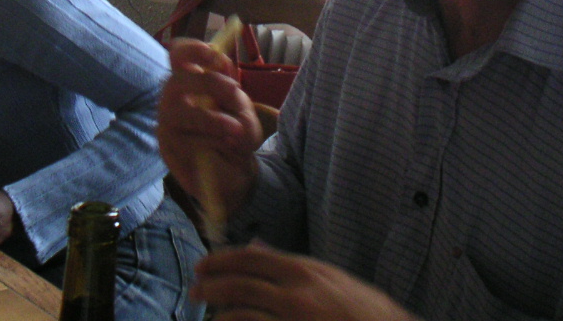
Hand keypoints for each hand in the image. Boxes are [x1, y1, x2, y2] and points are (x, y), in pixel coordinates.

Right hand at [157, 38, 263, 215]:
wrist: (236, 177)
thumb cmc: (235, 137)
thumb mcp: (243, 111)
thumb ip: (232, 92)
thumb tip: (223, 67)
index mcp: (188, 84)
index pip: (178, 56)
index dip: (192, 50)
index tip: (216, 57)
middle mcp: (171, 101)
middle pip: (176, 80)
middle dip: (210, 84)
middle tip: (236, 93)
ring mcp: (166, 125)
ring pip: (178, 111)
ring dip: (212, 119)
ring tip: (237, 130)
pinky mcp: (168, 150)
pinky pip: (184, 140)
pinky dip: (212, 142)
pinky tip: (227, 148)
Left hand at [193, 242, 416, 320]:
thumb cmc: (367, 314)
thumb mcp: (333, 281)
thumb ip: (295, 268)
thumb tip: (256, 249)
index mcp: (306, 271)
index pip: (252, 258)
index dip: (222, 261)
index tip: (203, 265)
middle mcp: (298, 293)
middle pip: (240, 284)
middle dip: (211, 286)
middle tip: (195, 290)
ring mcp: (295, 320)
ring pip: (243, 313)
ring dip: (220, 314)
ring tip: (210, 315)